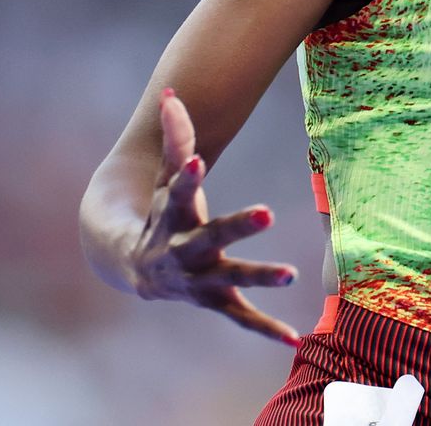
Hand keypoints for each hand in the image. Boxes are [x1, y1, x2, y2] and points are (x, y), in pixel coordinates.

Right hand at [127, 88, 300, 345]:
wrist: (134, 269)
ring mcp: (199, 279)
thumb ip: (174, 138)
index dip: (186, 175)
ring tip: (292, 273)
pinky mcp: (215, 300)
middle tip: (266, 213)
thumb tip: (170, 92)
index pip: (177, 190)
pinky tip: (296, 338)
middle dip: (236, 226)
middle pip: (210, 237)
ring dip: (260, 276)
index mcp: (170, 215)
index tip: (196, 158)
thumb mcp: (164, 179)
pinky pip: (241, 317)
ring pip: (230, 279)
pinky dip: (265, 328)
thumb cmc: (159, 214)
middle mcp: (183, 250)